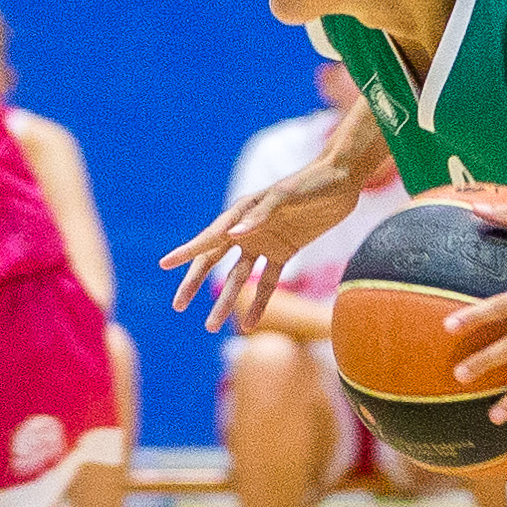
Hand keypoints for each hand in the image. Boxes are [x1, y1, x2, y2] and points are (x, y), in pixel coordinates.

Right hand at [161, 157, 363, 333]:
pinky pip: (268, 282)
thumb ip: (261, 216)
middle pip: (214, 261)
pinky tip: (250, 324)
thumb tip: (234, 235)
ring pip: (238, 278)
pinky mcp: (284, 251)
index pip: (209, 238)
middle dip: (195, 283)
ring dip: (225, 301)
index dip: (187, 252)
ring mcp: (264, 242)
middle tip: (178, 306)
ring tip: (211, 326)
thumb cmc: (310, 182)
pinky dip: (260, 302)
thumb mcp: (286, 197)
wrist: (341, 180)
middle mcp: (247, 229)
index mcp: (241, 212)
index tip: (164, 264)